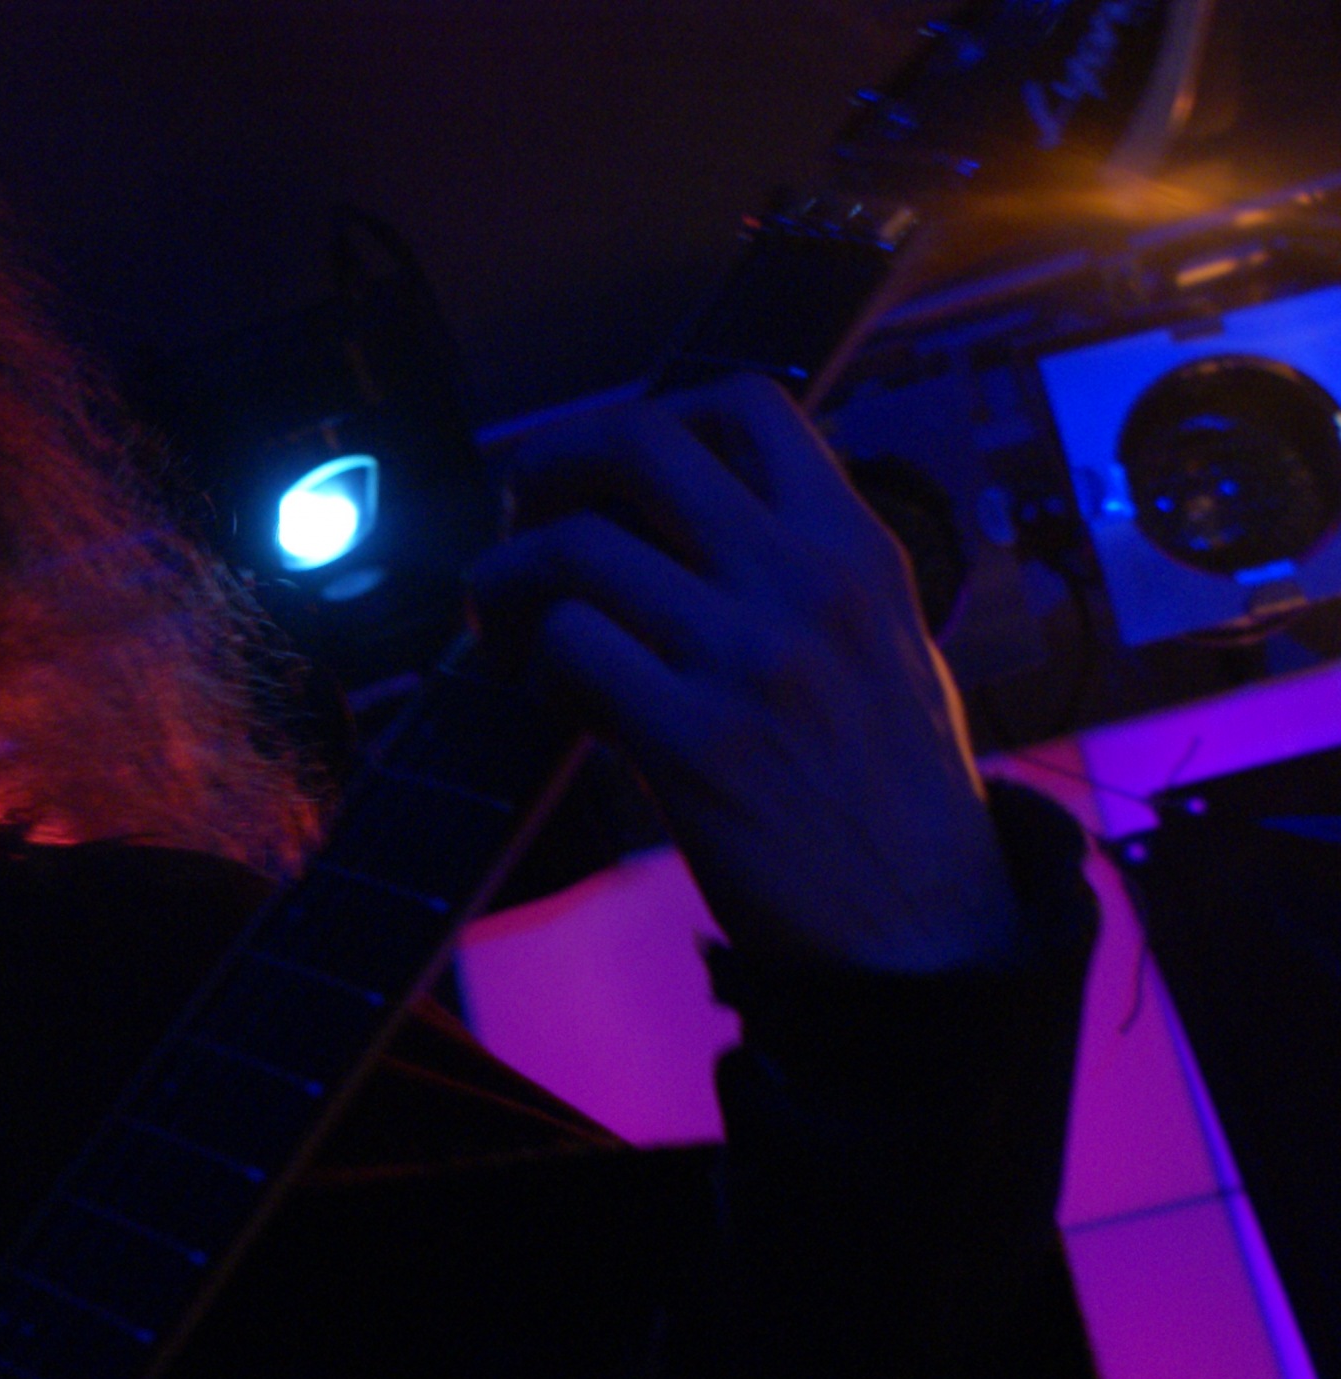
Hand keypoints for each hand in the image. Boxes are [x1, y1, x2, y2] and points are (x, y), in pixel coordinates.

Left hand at [470, 374, 1020, 972]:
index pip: (746, 403)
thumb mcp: (884, 643)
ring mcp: (748, 656)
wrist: (927, 928)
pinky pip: (570, 647)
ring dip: (506, 575)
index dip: (647, 415)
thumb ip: (800, 573)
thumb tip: (681, 523)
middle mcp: (804, 581)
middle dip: (550, 462)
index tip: (605, 471)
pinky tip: (551, 699)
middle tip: (520, 512)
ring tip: (498, 617)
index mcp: (855, 547)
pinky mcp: (694, 740)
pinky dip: (534, 664)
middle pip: (639, 442)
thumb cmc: (897, 793)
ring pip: (575, 548)